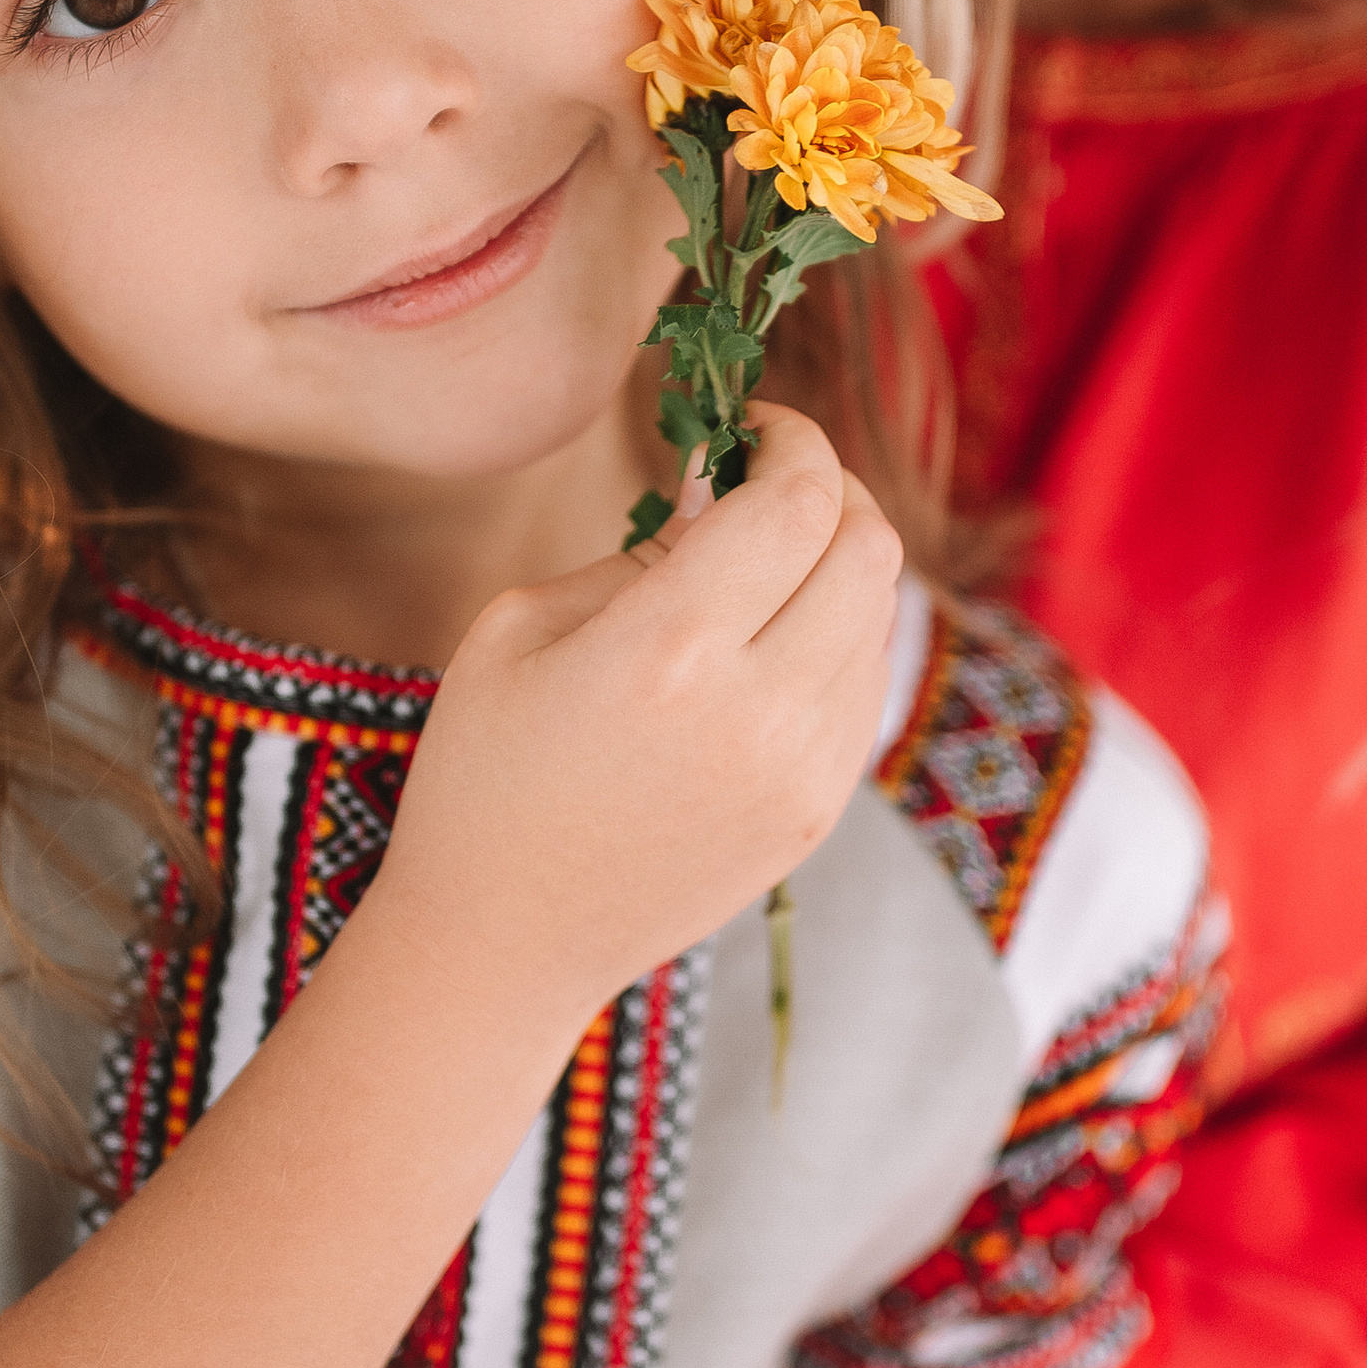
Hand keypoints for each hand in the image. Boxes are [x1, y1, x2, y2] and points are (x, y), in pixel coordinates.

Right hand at [384, 402, 900, 1017]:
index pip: (796, 500)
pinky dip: (839, 635)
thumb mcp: (522, 628)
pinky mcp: (818, 812)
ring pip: (880, 615)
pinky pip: (866, 687)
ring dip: (838, 562)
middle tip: (771, 482)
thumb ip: (641, 551)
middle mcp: (761, 710)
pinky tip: (773, 638)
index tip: (755, 425)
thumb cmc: (486, 772)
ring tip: (764, 563)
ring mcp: (804, 770)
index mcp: (672, 649)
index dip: (791, 439)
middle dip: (830, 489)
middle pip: (869, 548)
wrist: (503, 942)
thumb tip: (723, 497)